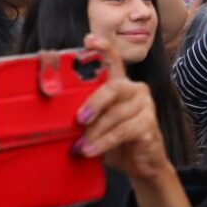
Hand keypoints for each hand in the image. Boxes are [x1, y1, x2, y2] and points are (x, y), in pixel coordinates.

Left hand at [76, 34, 176, 184]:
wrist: (142, 166)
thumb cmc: (116, 143)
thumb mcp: (97, 127)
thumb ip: (86, 117)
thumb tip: (56, 118)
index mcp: (121, 86)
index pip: (114, 61)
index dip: (102, 48)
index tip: (88, 39)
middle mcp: (136, 90)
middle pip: (113, 87)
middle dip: (93, 103)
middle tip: (78, 120)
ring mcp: (146, 106)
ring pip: (116, 114)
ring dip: (95, 132)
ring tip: (79, 147)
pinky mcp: (150, 124)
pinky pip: (123, 131)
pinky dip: (104, 142)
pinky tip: (91, 151)